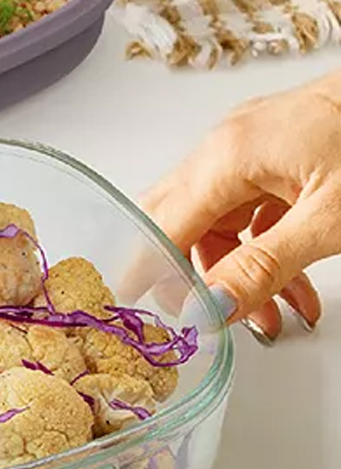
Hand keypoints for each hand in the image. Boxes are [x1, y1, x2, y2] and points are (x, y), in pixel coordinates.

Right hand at [139, 71, 340, 341]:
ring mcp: (249, 145)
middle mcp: (225, 146)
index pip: (159, 229)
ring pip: (218, 222)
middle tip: (201, 322)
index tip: (146, 319)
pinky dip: (262, 249)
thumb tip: (210, 307)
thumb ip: (263, 267)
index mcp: (225, 157)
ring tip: (274, 317)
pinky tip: (293, 284)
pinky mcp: (275, 151)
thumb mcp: (328, 221)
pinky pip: (248, 209)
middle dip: (192, 279)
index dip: (149, 278)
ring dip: (237, 271)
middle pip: (179, 223)